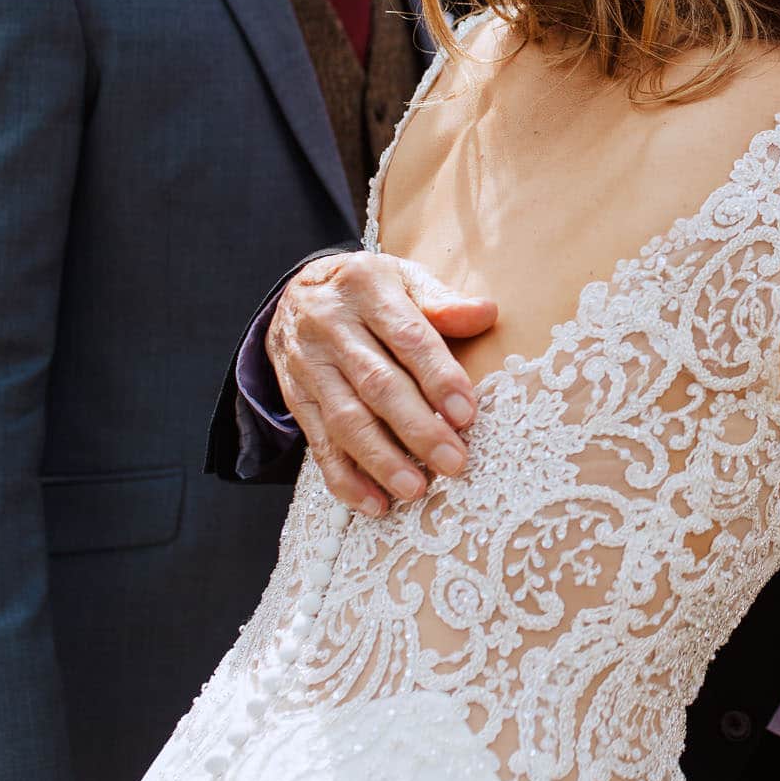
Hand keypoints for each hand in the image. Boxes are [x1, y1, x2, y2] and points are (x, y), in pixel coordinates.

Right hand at [268, 253, 496, 515]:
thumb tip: (485, 314)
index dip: (438, 377)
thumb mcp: (403, 278)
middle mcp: (330, 325)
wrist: (296, 293)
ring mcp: (308, 364)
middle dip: (418, 428)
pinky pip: (318, 442)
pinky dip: (345, 477)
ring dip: (382, 460)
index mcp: (365, 287)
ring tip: (416, 489)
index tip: (466, 414)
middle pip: (377, 384)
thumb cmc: (369, 290)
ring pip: (346, 419)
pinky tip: (373, 502)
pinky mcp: (294, 398)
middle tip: (453, 463)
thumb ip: (441, 301)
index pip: (408, 337)